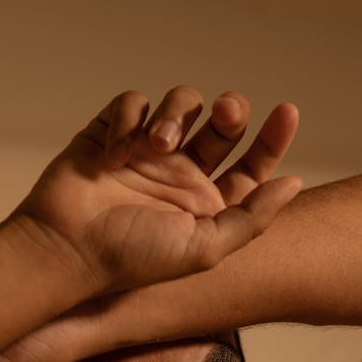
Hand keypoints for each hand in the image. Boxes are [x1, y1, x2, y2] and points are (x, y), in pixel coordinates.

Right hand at [12, 84, 299, 293]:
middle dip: (231, 111)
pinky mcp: (112, 134)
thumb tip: (294, 182)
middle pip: (222, 124)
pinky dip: (129, 119)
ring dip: (175, 115)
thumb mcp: (203, 249)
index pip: (251, 164)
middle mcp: (181, 175)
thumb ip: (252, 219)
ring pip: (180, 104)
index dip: (272, 138)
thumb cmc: (131, 258)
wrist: (67, 248)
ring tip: (157, 145)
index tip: (287, 112)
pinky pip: (133, 103)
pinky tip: (116, 150)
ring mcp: (146, 152)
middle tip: (225, 113)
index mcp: (205, 203)